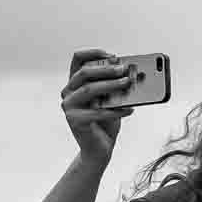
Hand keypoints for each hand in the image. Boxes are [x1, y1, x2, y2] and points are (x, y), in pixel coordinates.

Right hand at [60, 49, 135, 163]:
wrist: (100, 148)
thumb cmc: (107, 121)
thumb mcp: (113, 100)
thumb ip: (117, 87)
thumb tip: (133, 75)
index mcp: (75, 83)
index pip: (78, 59)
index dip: (94, 53)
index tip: (113, 55)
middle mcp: (68, 92)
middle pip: (84, 73)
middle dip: (106, 69)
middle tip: (124, 68)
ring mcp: (69, 106)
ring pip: (89, 90)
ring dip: (111, 85)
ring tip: (128, 83)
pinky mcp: (74, 120)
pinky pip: (97, 112)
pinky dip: (116, 110)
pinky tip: (130, 109)